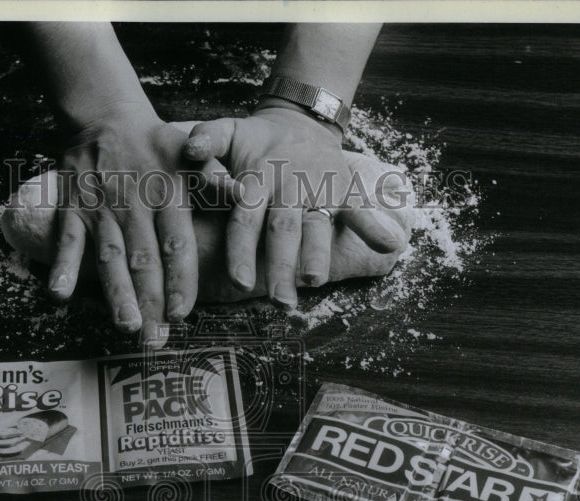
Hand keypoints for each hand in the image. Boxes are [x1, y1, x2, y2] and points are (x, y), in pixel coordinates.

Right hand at [47, 103, 202, 347]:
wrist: (104, 114)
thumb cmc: (157, 145)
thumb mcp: (192, 155)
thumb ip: (217, 182)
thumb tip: (248, 197)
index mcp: (168, 193)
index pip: (176, 243)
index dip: (178, 279)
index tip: (181, 312)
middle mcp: (135, 203)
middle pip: (143, 259)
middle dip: (150, 302)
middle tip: (156, 340)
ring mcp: (101, 208)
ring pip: (109, 255)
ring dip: (116, 293)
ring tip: (126, 327)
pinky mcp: (73, 208)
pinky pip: (66, 240)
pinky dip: (62, 267)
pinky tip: (60, 296)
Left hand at [183, 106, 408, 308]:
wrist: (301, 121)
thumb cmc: (256, 141)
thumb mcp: (230, 132)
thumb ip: (208, 141)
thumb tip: (189, 150)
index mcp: (257, 180)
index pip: (246, 220)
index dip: (243, 250)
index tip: (240, 281)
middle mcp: (288, 188)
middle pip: (283, 231)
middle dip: (281, 266)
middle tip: (279, 301)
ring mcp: (318, 191)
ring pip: (317, 227)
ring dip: (318, 255)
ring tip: (316, 281)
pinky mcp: (344, 191)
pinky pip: (361, 209)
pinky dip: (375, 226)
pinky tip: (390, 246)